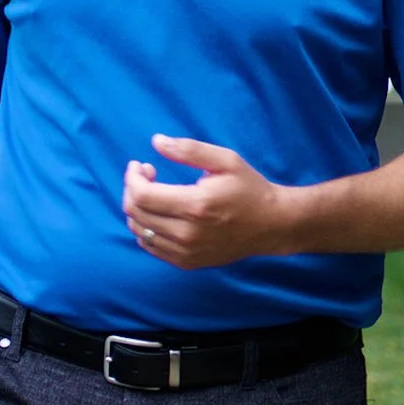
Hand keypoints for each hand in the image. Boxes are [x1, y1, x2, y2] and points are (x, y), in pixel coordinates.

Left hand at [121, 134, 299, 268]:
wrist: (271, 225)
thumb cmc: (249, 188)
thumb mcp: (225, 160)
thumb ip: (189, 149)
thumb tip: (156, 142)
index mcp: (196, 205)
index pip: (142, 196)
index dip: (132, 178)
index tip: (139, 165)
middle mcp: (188, 233)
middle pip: (136, 214)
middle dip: (132, 189)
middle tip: (147, 175)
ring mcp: (186, 252)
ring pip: (139, 231)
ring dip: (137, 209)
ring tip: (153, 193)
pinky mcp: (187, 262)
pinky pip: (150, 247)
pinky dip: (145, 228)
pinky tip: (159, 213)